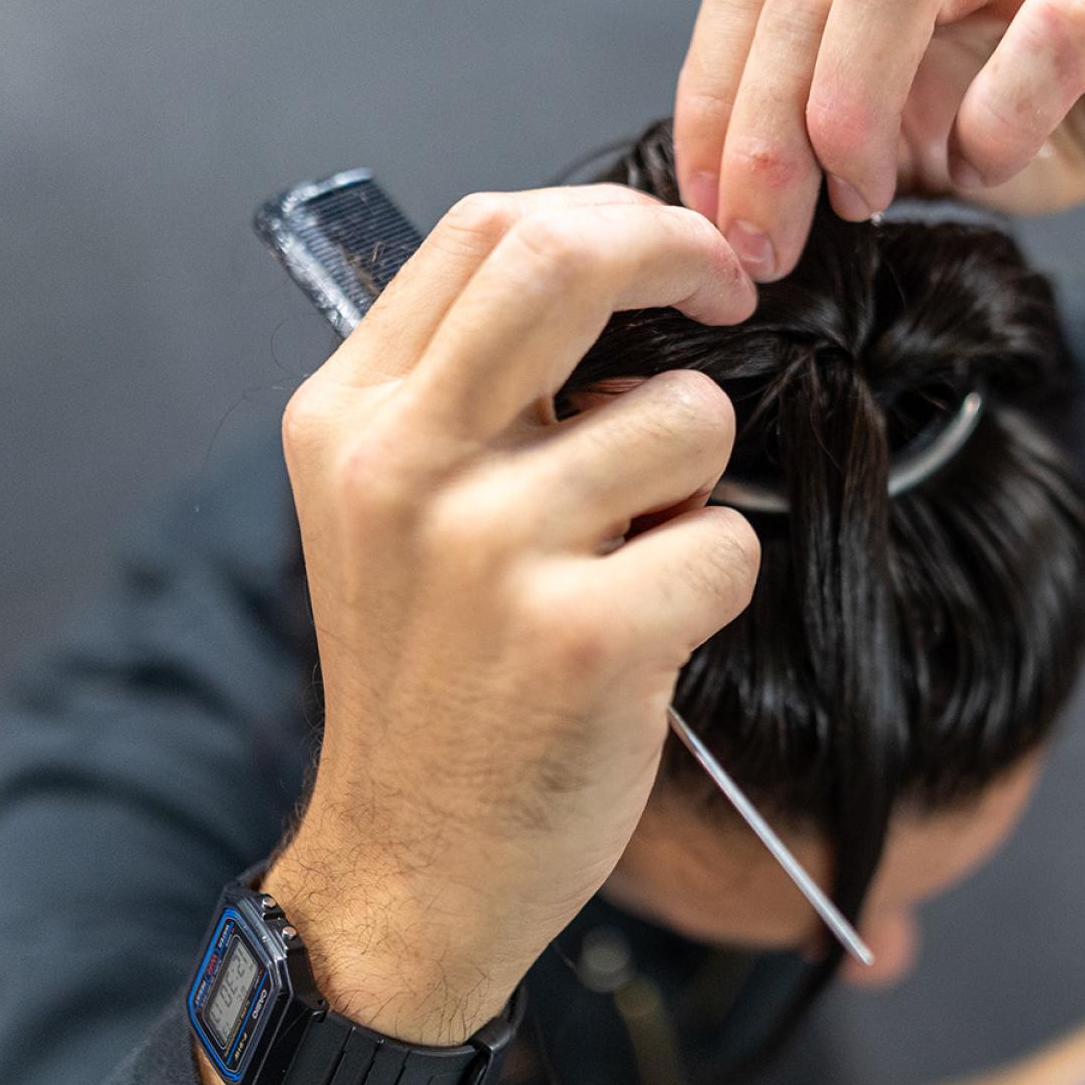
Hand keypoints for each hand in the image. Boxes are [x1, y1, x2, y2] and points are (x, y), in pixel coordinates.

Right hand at [268, 185, 760, 1044]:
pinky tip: (650, 636)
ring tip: (637, 553)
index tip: (683, 255)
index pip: (488, 228)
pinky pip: (724, 545)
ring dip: (700, 479)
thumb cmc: (431, 681)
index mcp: (350, 417)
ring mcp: (489, 548)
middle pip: (568, 256)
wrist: (411, 870)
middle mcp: (403, 465)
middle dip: (683, 253)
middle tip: (734, 290)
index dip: (615, 214)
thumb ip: (467, 391)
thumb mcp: (390, 512)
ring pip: (686, 419)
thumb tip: (611, 268)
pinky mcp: (582, 635)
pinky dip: (714, 582)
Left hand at [673, 0, 1084, 280]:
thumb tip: (713, 201)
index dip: (713, 101)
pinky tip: (987, 165)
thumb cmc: (1011, 121)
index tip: (712, 217)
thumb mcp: (882, 138)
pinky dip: (1002, 110)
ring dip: (856, 104)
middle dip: (768, 131)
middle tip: (768, 243)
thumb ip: (800, 141)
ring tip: (865, 198)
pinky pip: (1052, 26)